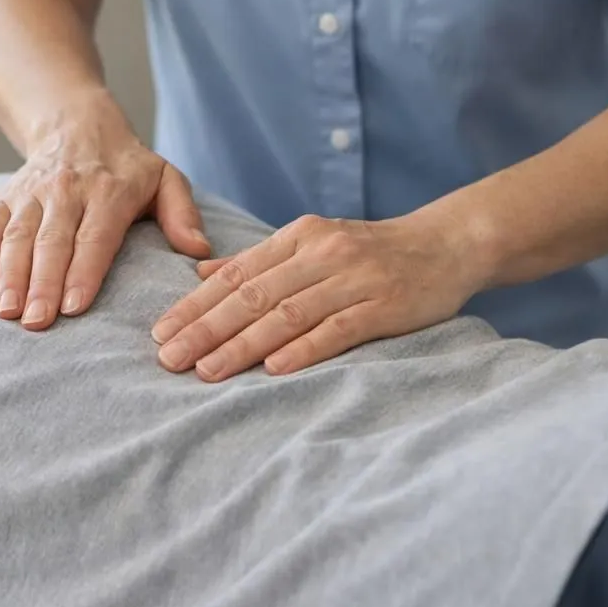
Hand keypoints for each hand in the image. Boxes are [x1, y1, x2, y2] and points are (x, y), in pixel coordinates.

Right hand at [0, 115, 210, 328]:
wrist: (75, 121)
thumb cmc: (127, 165)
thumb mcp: (165, 178)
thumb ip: (182, 214)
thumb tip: (198, 251)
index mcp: (110, 190)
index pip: (95, 236)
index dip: (84, 272)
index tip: (75, 307)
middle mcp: (67, 190)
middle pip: (52, 241)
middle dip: (43, 284)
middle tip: (36, 322)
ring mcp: (32, 193)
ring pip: (18, 235)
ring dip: (11, 275)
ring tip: (7, 312)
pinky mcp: (7, 196)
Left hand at [149, 212, 485, 380]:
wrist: (448, 244)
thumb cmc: (371, 251)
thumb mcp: (312, 242)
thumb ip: (259, 260)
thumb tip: (199, 274)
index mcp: (298, 236)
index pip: (235, 273)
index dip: (194, 304)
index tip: (160, 332)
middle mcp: (321, 253)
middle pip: (252, 295)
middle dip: (205, 329)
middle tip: (168, 358)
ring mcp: (354, 279)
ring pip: (286, 314)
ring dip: (242, 345)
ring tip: (206, 370)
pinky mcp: (385, 305)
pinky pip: (337, 329)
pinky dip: (303, 348)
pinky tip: (273, 368)